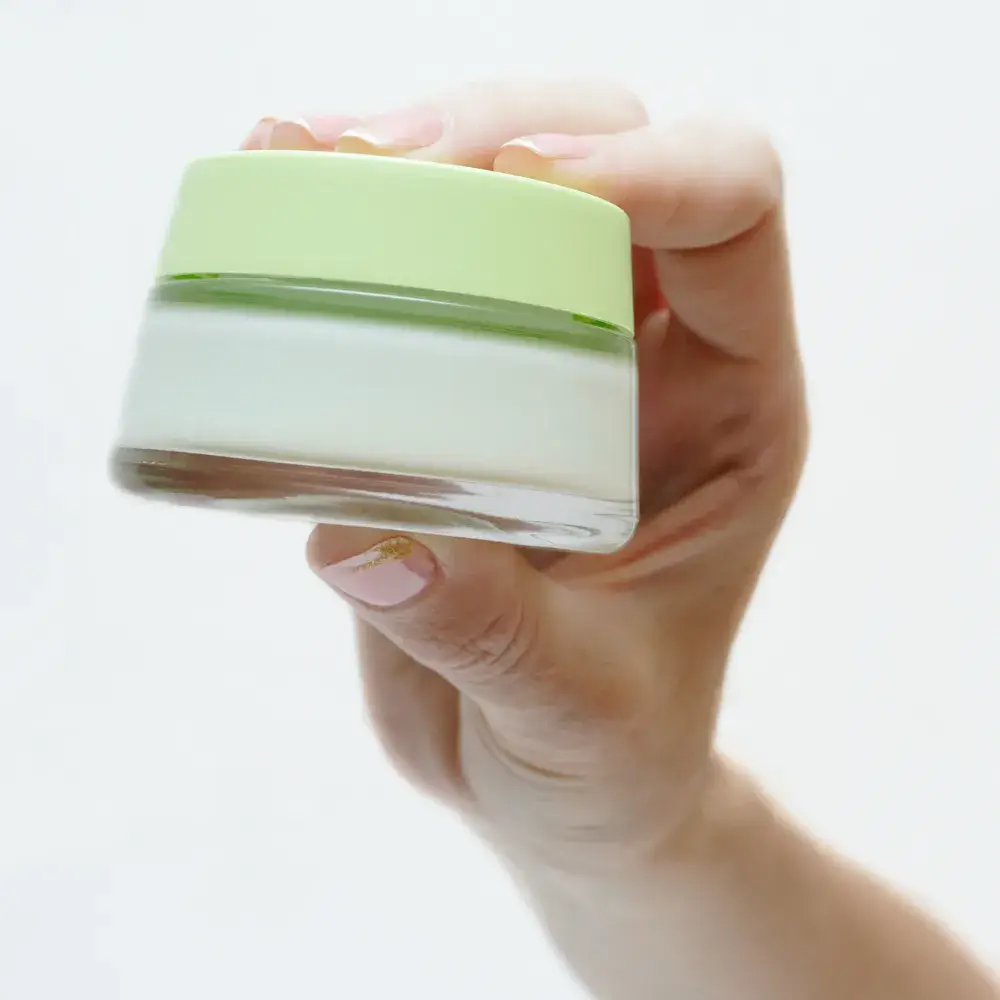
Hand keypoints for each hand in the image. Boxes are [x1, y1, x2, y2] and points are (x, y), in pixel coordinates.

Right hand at [245, 79, 804, 873]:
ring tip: (302, 158)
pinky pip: (408, 270)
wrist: (553, 776)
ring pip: (499, 191)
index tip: (525, 180)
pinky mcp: (450, 389)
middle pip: (604, 159)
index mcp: (729, 408)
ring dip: (409, 157)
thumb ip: (493, 636)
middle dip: (500, 132)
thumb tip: (363, 537)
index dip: (654, 165)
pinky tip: (276, 208)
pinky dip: (342, 225)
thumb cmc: (607, 752)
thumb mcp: (578, 715)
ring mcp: (542, 362)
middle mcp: (642, 358)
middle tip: (381, 162)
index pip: (730, 213)